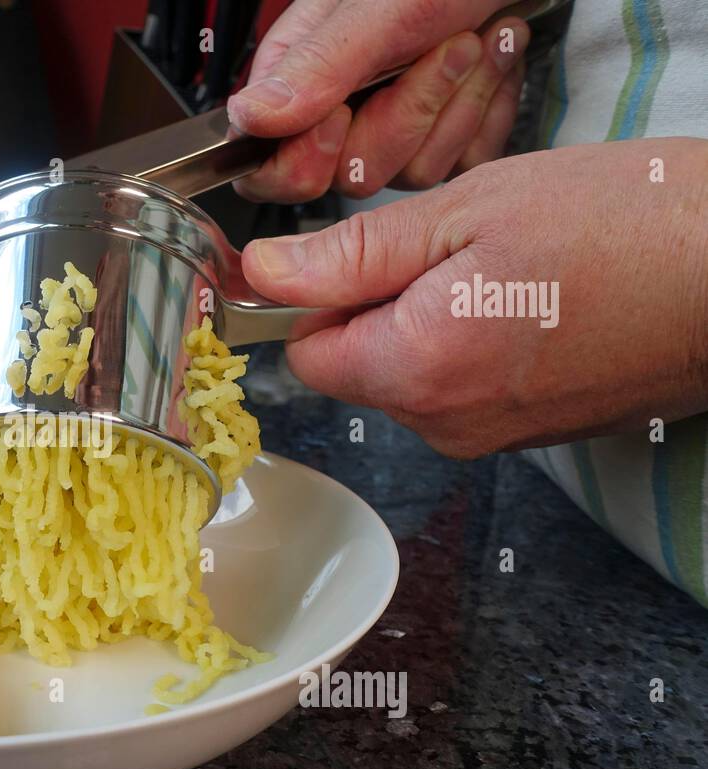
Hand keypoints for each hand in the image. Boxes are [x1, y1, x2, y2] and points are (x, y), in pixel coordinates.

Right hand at [229, 0, 528, 201]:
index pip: (265, 166)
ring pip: (410, 173)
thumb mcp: (382, 5)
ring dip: (458, 103)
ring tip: (477, 40)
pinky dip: (487, 113)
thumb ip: (318, 64)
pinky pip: (459, 164)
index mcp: (300, 74)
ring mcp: (394, 126)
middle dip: (406, 115)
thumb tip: (248, 117)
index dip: (302, 161)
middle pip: (349, 176)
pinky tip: (494, 62)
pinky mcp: (444, 135)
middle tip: (442, 48)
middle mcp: (340, 106)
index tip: (341, 114)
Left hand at [240, 139, 707, 456]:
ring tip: (508, 275)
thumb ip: (352, 255)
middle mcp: (445, 424)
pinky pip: (462, 392)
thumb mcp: (468, 212)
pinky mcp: (528, 436)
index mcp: (416, 368)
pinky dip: (476, 348)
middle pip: (359, 369)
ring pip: (411, 379)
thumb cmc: (622, 226)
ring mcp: (491, 439)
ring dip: (432, 325)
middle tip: (458, 251)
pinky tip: (532, 305)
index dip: (323, 298)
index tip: (363, 256)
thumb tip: (262, 274)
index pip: (307, 354)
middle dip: (382, 309)